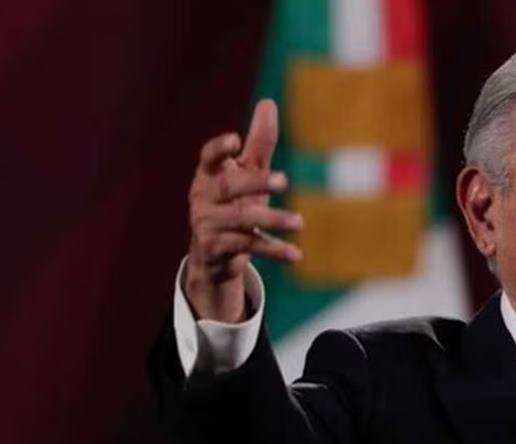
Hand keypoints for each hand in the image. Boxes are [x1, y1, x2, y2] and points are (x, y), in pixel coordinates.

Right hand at [184, 99, 302, 321]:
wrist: (214, 256)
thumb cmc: (233, 203)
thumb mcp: (247, 173)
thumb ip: (258, 142)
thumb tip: (268, 102)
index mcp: (208, 175)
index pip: (208, 157)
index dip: (219, 148)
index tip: (235, 139)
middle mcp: (203, 198)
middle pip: (228, 187)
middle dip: (255, 182)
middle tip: (284, 180)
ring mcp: (208, 224)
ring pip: (241, 219)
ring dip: (273, 219)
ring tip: (300, 222)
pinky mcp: (218, 249)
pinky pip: (249, 247)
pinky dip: (274, 250)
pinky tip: (296, 254)